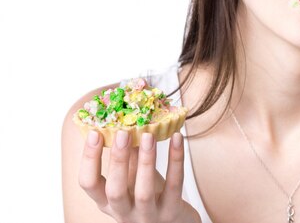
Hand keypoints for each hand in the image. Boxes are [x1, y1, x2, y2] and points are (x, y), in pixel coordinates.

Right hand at [79, 130, 200, 222]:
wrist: (174, 222)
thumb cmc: (149, 195)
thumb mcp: (133, 179)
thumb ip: (127, 157)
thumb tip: (125, 121)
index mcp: (107, 202)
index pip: (88, 184)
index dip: (89, 159)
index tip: (94, 133)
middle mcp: (123, 213)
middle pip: (115, 191)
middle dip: (117, 161)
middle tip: (122, 133)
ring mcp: (148, 216)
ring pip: (144, 191)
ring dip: (146, 161)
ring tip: (148, 135)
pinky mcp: (172, 213)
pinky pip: (174, 185)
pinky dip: (176, 160)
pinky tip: (177, 138)